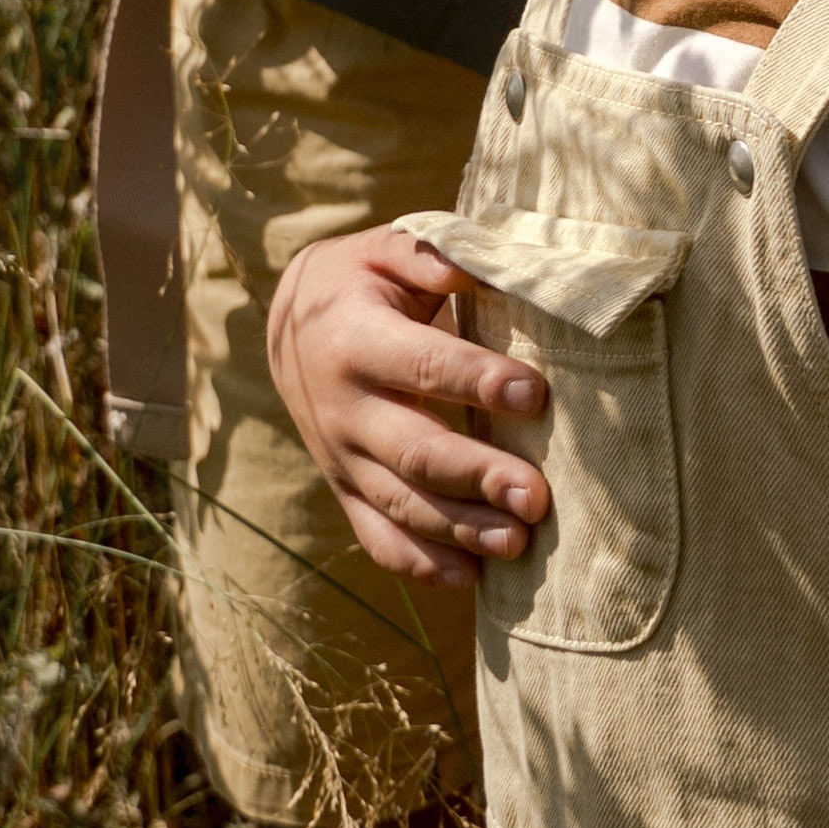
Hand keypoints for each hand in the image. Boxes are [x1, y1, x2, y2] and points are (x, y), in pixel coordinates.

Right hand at [269, 225, 548, 587]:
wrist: (290, 326)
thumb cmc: (361, 280)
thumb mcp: (385, 249)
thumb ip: (429, 255)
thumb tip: (471, 267)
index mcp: (355, 342)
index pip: (425, 367)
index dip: (478, 382)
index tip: (534, 395)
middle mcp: (342, 410)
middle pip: (414, 453)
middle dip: (478, 477)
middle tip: (538, 496)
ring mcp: (341, 459)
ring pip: (400, 505)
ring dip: (461, 529)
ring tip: (519, 542)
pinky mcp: (345, 489)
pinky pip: (377, 537)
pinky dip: (422, 564)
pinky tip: (471, 579)